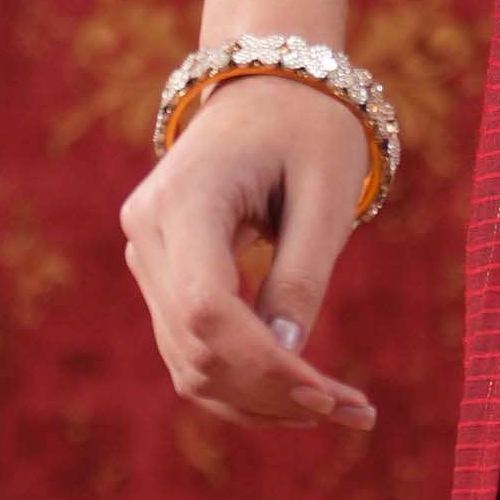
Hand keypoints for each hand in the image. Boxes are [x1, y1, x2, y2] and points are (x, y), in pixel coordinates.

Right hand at [118, 77, 383, 433]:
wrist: (266, 87)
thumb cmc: (307, 127)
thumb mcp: (325, 193)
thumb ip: (302, 274)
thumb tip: (288, 356)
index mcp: (185, 198)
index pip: (206, 307)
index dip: (263, 364)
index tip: (329, 395)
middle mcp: (146, 230)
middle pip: (195, 345)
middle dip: (272, 392)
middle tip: (356, 412)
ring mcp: (144, 254)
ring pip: (187, 360)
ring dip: (259, 400)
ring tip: (340, 410)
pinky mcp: (159, 274)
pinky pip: (190, 349)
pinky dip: (241, 383)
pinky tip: (300, 397)